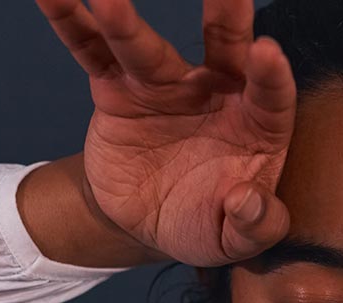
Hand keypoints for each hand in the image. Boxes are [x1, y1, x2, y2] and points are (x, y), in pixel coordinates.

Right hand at [34, 0, 294, 265]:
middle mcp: (214, 94)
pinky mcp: (116, 91)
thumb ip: (256, 226)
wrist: (147, 222)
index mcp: (255, 126)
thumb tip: (247, 201)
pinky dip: (71, 22)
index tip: (267, 52)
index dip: (271, 76)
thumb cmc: (205, 223)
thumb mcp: (235, 241)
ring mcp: (164, 87)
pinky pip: (92, 52)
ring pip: (146, 48)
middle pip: (223, 49)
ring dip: (125, 22)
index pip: (271, 96)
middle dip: (225, 15)